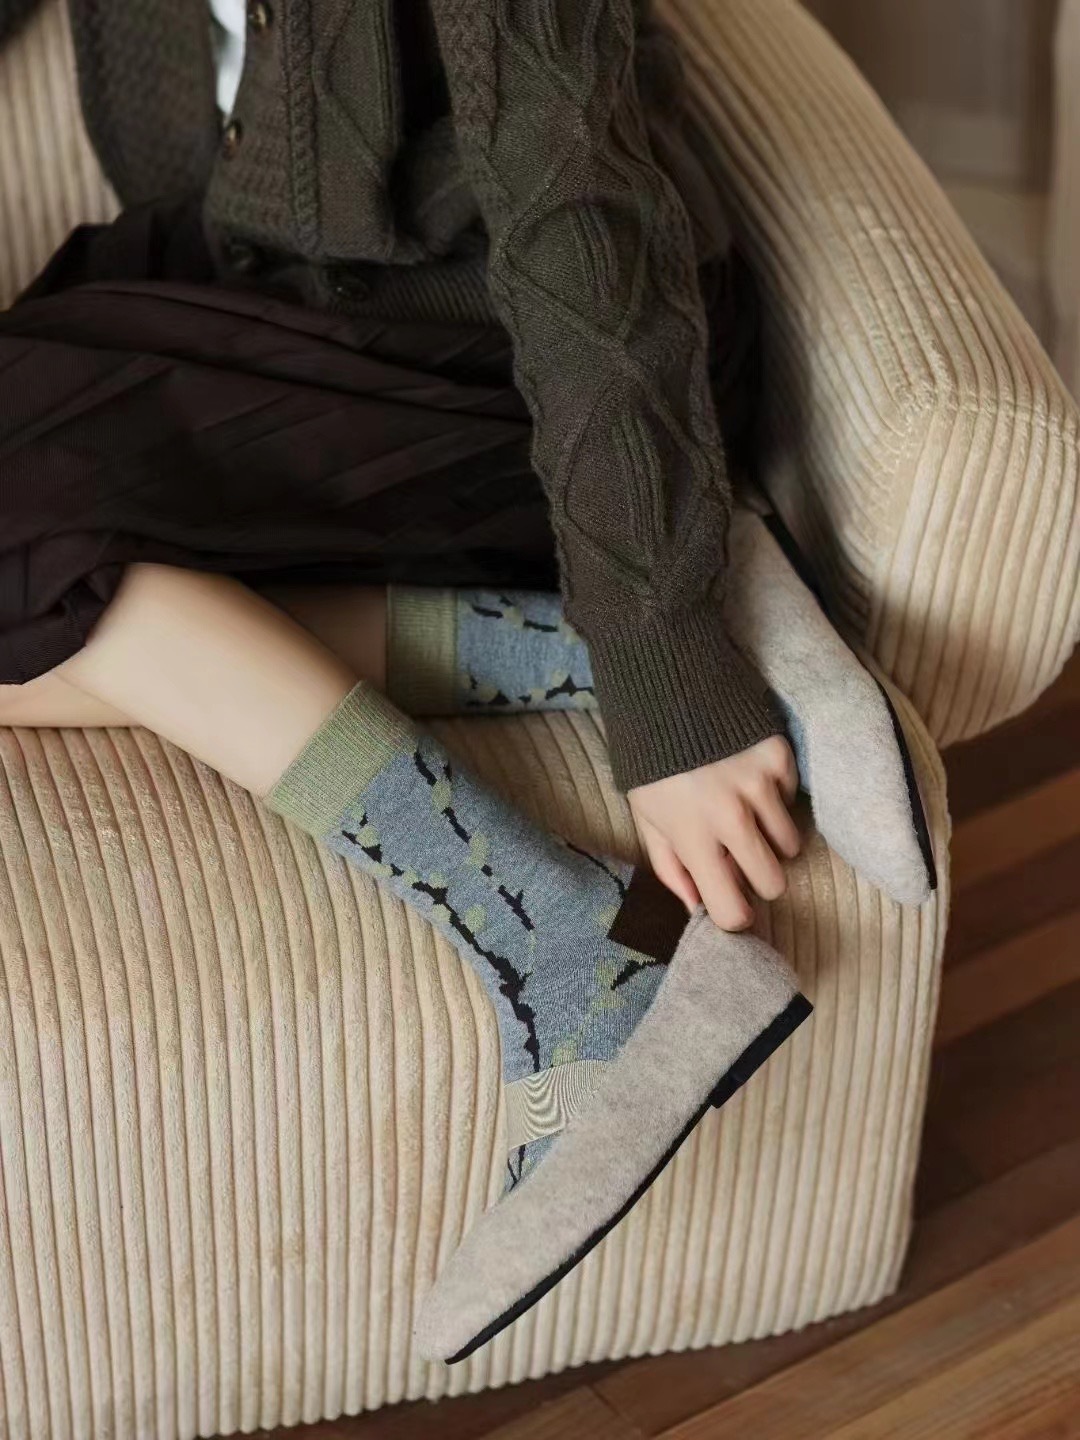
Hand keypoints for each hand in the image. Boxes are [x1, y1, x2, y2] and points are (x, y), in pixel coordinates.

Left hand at [628, 736, 800, 931]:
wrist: (667, 693)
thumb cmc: (652, 765)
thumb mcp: (647, 818)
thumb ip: (671, 867)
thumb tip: (696, 908)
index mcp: (692, 837)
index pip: (732, 910)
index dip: (733, 914)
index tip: (731, 902)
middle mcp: (731, 816)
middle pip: (774, 883)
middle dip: (760, 879)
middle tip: (742, 857)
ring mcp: (760, 786)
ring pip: (790, 844)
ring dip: (771, 837)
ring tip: (745, 813)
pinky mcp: (779, 757)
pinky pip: (793, 798)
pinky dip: (777, 795)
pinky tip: (749, 777)